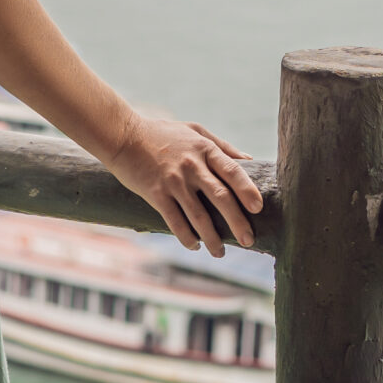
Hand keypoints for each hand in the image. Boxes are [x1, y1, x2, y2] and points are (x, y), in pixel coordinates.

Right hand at [105, 117, 263, 255]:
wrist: (123, 135)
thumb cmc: (162, 132)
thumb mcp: (195, 130)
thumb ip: (222, 146)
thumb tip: (249, 160)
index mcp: (204, 149)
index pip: (233, 172)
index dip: (247, 191)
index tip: (258, 209)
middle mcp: (191, 165)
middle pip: (221, 197)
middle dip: (237, 222)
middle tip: (248, 240)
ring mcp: (173, 181)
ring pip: (199, 216)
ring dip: (212, 238)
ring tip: (220, 252)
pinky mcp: (156, 193)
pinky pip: (175, 221)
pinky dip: (187, 237)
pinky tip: (194, 246)